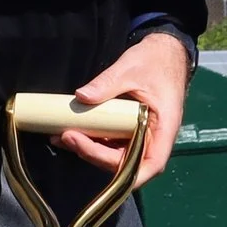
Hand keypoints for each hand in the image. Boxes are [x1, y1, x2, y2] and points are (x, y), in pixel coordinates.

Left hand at [61, 31, 188, 185]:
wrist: (164, 52)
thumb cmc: (155, 61)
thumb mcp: (130, 69)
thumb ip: (107, 84)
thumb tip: (81, 96)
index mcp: (164, 128)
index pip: (151, 164)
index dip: (128, 174)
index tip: (99, 160)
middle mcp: (154, 139)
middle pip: (127, 164)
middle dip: (95, 155)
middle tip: (68, 137)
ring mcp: (142, 136)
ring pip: (116, 156)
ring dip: (89, 150)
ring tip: (62, 136)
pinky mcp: (129, 131)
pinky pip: (111, 143)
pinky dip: (92, 140)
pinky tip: (71, 131)